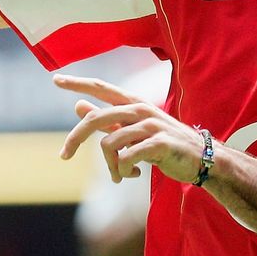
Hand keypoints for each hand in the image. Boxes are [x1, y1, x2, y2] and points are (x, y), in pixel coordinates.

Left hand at [54, 74, 206, 183]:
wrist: (201, 159)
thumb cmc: (164, 143)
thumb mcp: (133, 129)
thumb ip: (107, 119)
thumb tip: (78, 105)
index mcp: (133, 103)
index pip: (101, 87)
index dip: (78, 83)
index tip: (55, 79)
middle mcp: (140, 110)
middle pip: (95, 119)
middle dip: (74, 138)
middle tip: (63, 156)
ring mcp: (151, 125)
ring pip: (109, 146)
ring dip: (109, 167)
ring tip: (119, 176)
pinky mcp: (159, 144)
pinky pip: (126, 158)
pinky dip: (123, 172)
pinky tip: (133, 175)